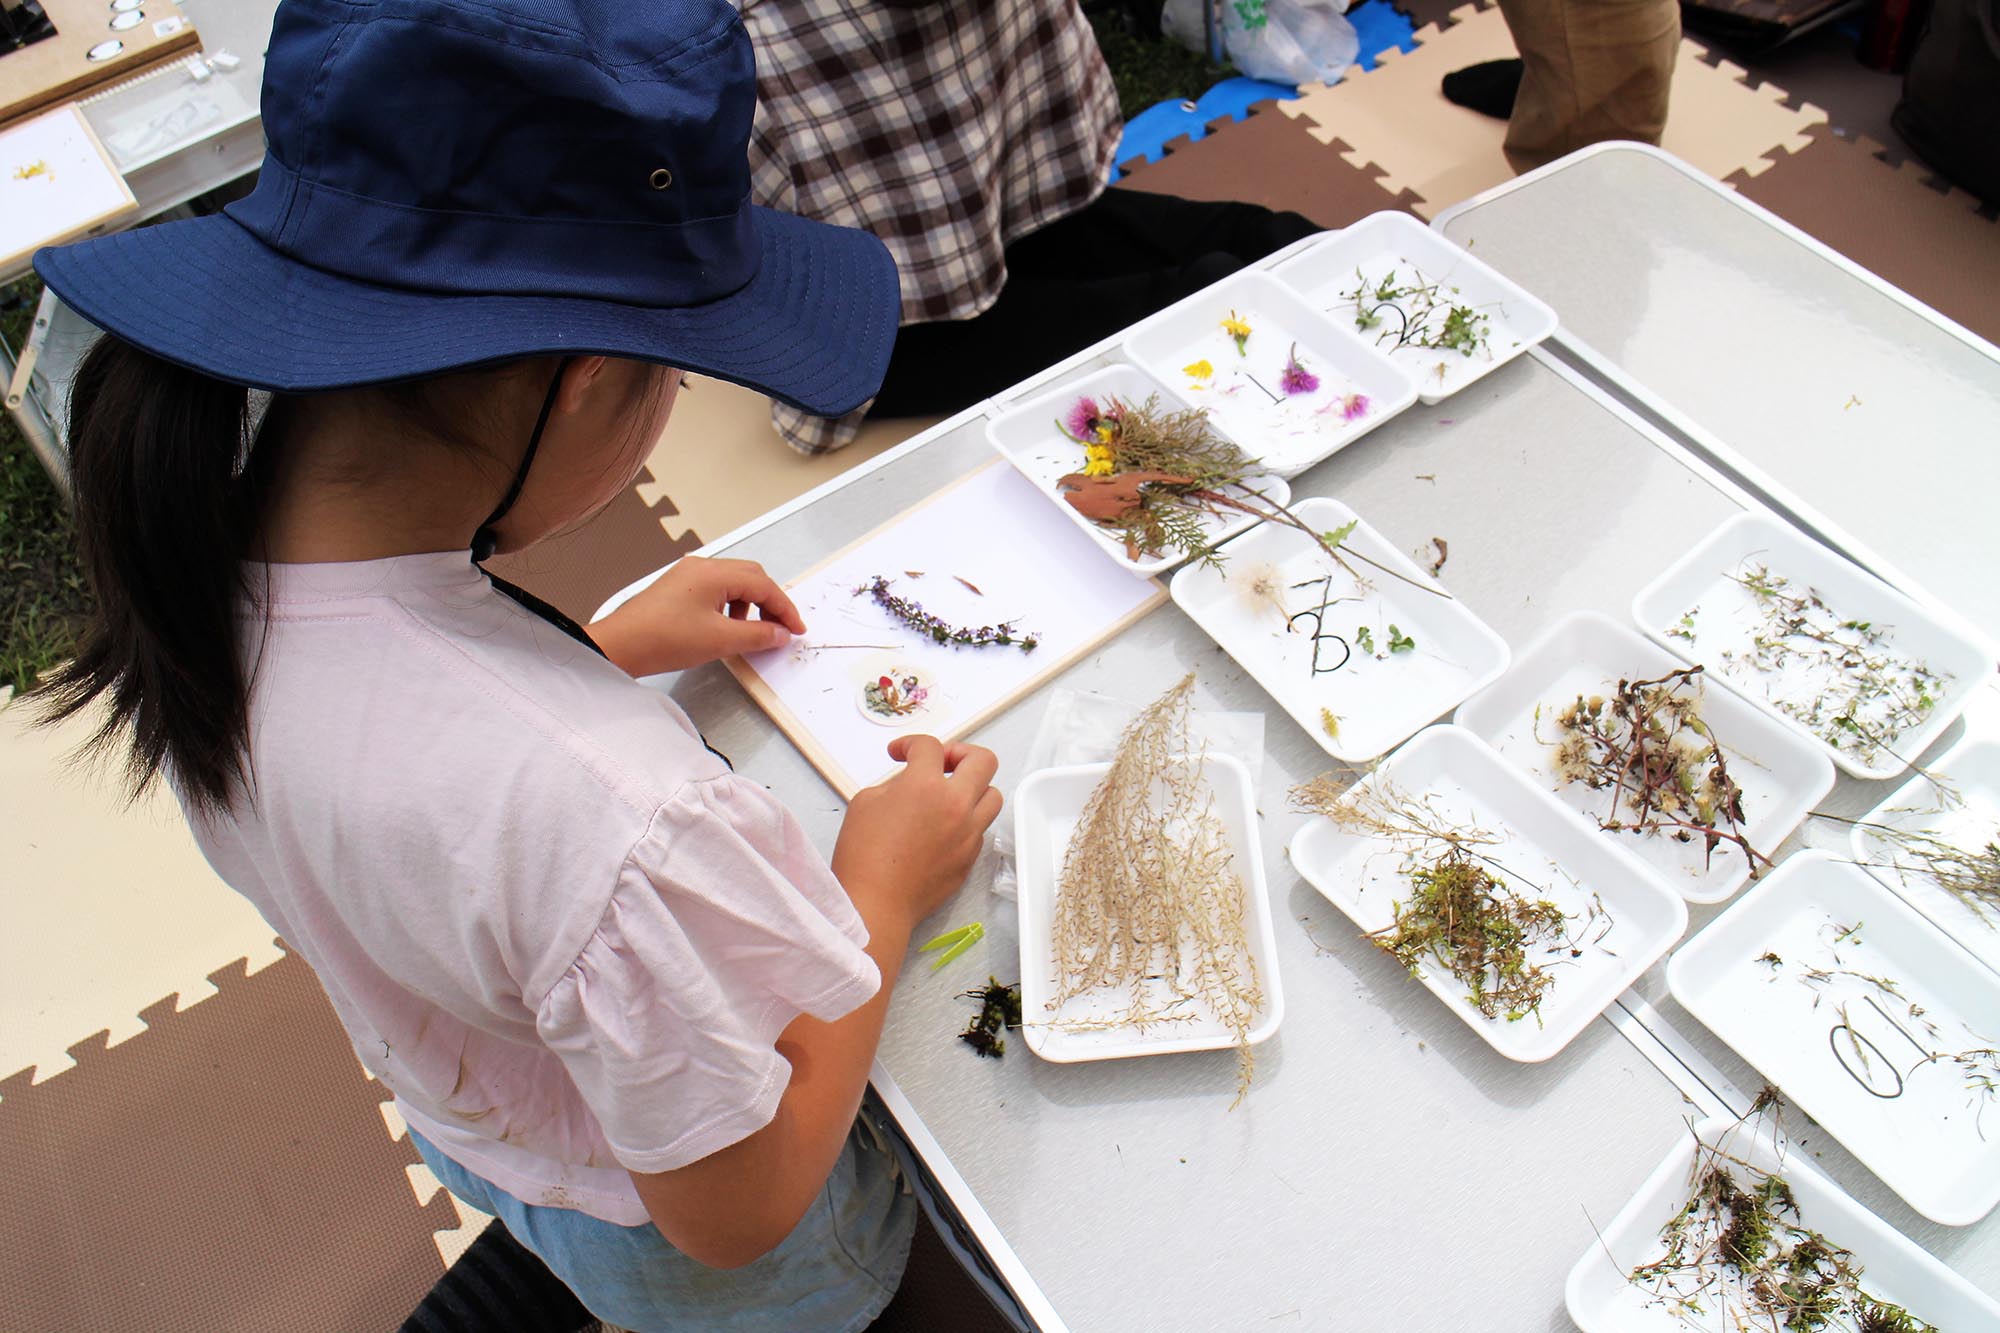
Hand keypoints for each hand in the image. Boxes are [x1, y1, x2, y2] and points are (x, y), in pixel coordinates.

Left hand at [589, 556, 805, 675]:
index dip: (784, 608)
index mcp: (714, 572)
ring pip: (733, 583)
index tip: (796, 629)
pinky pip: (715, 590)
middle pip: (750, 577)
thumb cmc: (663, 639)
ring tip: (748, 632)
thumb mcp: (720, 640)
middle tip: (779, 629)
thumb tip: (780, 633)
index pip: (763, 584)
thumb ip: (758, 635)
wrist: (620, 646)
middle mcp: (702, 566)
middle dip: (769, 602)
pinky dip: (730, 606)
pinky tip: (724, 627)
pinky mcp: (678, 588)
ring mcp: (688, 575)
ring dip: (749, 605)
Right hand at [831, 737, 1001, 933]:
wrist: (875, 903)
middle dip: (961, 753)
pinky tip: (943, 828)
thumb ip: (897, 782)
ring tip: (950, 796)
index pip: (930, 747)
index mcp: (925, 786)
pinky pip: (980, 828)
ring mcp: (968, 833)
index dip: (910, 744)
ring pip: (993, 796)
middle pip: (983, 761)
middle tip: (941, 763)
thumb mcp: (867, 801)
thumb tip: (911, 782)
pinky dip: (967, 820)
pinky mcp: (970, 858)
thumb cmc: (862, 854)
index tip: (900, 754)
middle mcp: (956, 805)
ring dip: (973, 788)